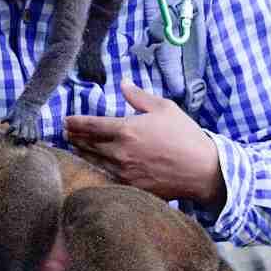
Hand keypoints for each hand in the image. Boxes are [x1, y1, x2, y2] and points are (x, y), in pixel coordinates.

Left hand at [64, 81, 224, 206]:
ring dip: (82, 153)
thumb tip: (123, 84)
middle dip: (75, 137)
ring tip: (74, 147)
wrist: (203, 169)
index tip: (66, 120)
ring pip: (95, 162)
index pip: (91, 125)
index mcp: (126, 130)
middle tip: (66, 133)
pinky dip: (97, 169)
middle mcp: (120, 152)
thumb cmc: (185, 135)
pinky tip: (94, 166)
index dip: (75, 122)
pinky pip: (108, 177)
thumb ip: (139, 96)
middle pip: (88, 144)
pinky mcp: (132, 187)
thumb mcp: (164, 108)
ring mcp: (125, 172)